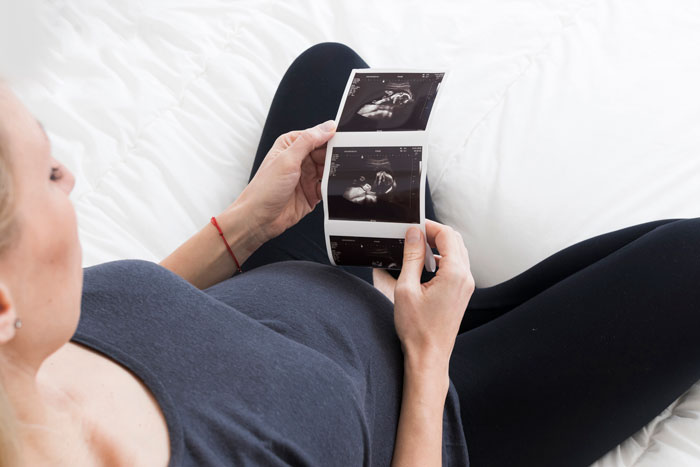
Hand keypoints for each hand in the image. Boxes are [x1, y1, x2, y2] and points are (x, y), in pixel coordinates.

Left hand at [232, 120, 335, 244]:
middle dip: (334, 157)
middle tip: (343, 160)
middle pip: (325, 153)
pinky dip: (331, 188)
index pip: (316, 136)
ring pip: (328, 170)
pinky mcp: (311, 194)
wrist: (259, 219)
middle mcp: (298, 160)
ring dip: (333, 173)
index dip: (330, 137)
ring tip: (335, 175)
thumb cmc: (264, 190)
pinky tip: (329, 188)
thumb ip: (308, 141)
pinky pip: (327, 188)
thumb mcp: (287, 159)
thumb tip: (327, 127)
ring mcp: (305, 177)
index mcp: (290, 146)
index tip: (343, 140)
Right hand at [393, 220, 475, 368]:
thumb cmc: (417, 329)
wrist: (429, 356)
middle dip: (435, 233)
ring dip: (439, 245)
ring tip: (417, 249)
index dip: (429, 226)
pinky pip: (457, 266)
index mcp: (454, 274)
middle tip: (414, 234)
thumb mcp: (406, 288)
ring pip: (457, 252)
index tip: (413, 226)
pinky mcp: (462, 293)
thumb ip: (412, 257)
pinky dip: (443, 258)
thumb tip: (414, 234)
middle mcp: (465, 278)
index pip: (447, 235)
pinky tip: (426, 265)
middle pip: (455, 240)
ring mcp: (466, 286)